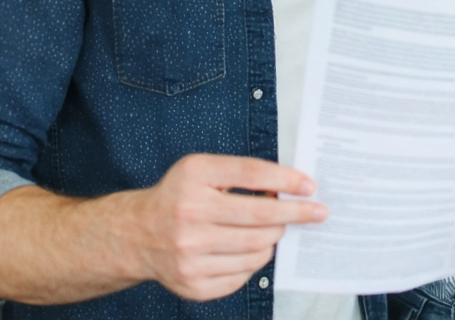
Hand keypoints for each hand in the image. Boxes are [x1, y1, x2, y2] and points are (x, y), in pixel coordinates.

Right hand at [132, 153, 326, 300]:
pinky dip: (254, 260)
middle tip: (317, 212)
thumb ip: (242, 173)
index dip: (285, 180)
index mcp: (193, 177)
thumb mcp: (202, 170)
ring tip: (273, 229)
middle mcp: (189, 215)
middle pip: (260, 217)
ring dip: (274, 237)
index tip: (310, 186)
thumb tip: (290, 189)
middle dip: (296, 214)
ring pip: (257, 249)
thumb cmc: (180, 195)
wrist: (137, 235)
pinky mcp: (193, 284)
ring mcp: (189, 254)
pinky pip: (243, 275)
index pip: (251, 174)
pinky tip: (248, 248)